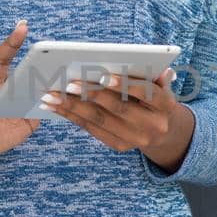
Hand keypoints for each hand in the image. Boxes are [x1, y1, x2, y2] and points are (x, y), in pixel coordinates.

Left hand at [38, 66, 191, 166]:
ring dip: (72, 107)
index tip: (103, 76)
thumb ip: (157, 76)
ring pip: (100, 120)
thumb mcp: (161, 84)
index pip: (145, 93)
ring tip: (51, 95)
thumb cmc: (154, 97)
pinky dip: (72, 116)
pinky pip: (92, 129)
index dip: (124, 84)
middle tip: (68, 83)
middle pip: (118, 108)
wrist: (161, 129)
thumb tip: (164, 70)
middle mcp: (152, 126)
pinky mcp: (119, 145)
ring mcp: (135, 139)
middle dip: (91, 94)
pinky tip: (56, 106)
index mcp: (165, 106)